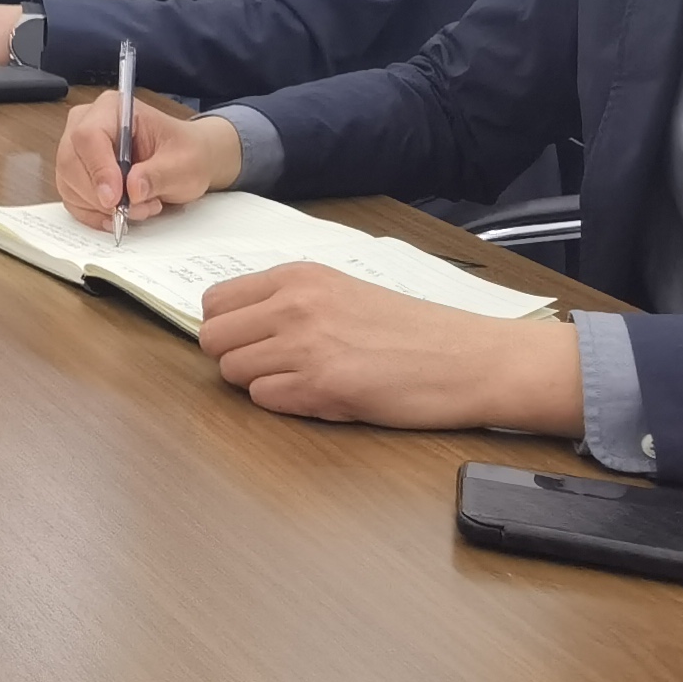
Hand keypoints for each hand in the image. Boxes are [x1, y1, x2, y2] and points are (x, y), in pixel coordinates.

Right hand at [57, 98, 236, 224]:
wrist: (188, 161)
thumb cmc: (186, 153)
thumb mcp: (184, 164)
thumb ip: (158, 174)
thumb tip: (132, 188)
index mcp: (114, 108)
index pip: (89, 136)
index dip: (98, 169)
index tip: (115, 198)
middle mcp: (88, 124)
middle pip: (71, 161)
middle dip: (99, 195)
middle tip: (130, 209)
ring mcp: (78, 150)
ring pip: (68, 184)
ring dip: (100, 207)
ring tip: (138, 207)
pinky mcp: (76, 174)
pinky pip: (72, 199)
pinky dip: (94, 213)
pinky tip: (119, 214)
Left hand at [200, 267, 585, 433]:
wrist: (469, 358)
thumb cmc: (413, 331)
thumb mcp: (343, 292)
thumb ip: (289, 301)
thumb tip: (235, 322)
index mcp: (298, 276)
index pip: (215, 302)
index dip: (228, 328)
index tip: (252, 340)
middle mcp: (294, 304)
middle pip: (212, 339)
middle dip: (235, 358)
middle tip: (276, 366)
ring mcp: (305, 345)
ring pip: (232, 373)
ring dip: (261, 383)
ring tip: (305, 380)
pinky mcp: (321, 387)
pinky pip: (265, 400)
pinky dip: (286, 404)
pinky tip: (324, 396)